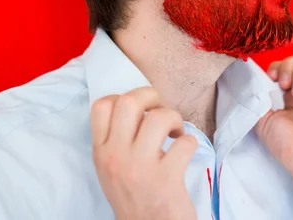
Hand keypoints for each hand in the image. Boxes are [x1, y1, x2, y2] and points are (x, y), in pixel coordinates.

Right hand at [90, 87, 197, 219]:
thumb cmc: (133, 196)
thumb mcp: (111, 168)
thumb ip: (117, 139)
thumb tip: (138, 104)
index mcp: (101, 152)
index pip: (101, 105)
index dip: (123, 97)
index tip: (139, 110)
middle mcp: (116, 156)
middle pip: (130, 102)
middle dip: (152, 97)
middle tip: (160, 111)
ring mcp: (140, 167)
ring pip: (159, 118)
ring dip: (174, 118)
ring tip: (175, 132)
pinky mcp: (166, 178)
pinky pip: (185, 143)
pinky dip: (190, 142)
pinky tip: (184, 152)